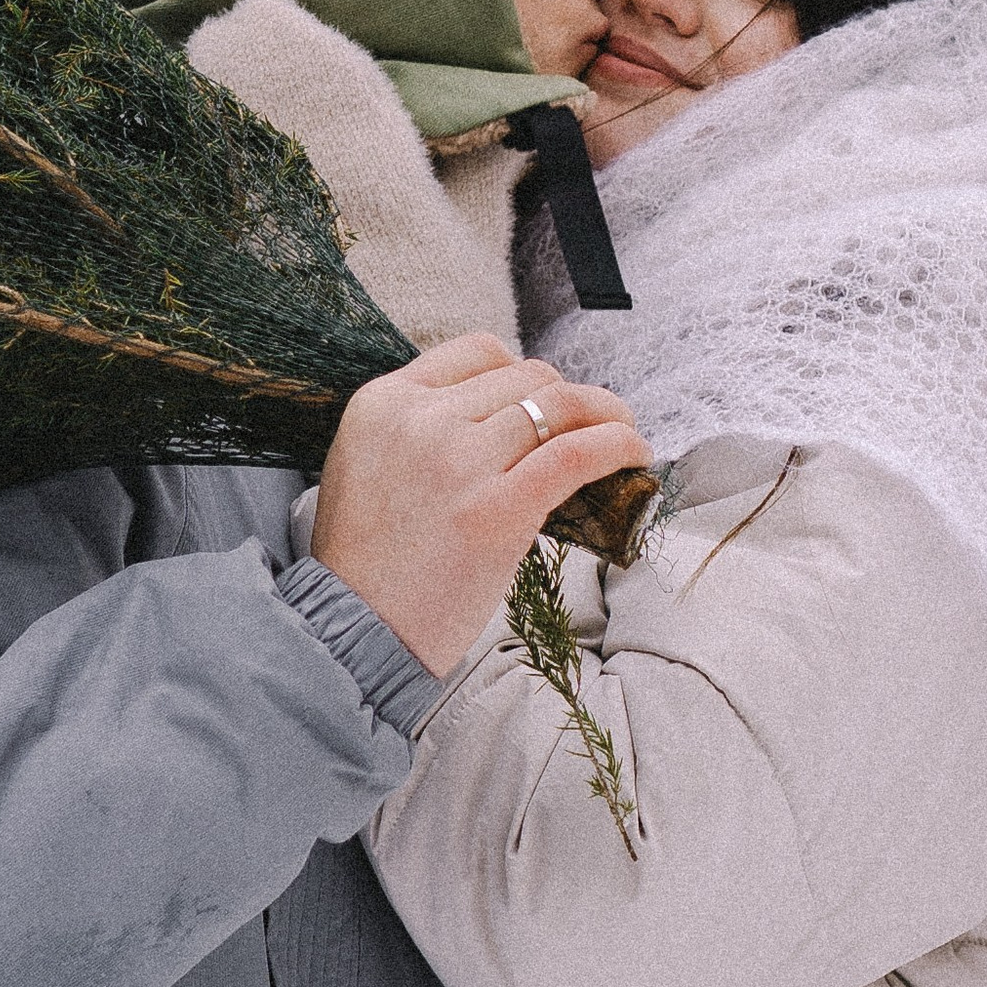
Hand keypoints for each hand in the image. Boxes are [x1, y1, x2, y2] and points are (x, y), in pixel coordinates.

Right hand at [312, 336, 649, 675]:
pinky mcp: (497, 510)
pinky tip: (634, 453)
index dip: (523, 373)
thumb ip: (419, 428)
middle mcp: (420, 420)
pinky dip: (617, 445)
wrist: (352, 634)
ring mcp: (459, 461)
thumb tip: (504, 416)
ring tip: (623, 433)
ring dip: (605, 414)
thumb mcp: (366, 464)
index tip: (543, 402)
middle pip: (527, 376)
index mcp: (384, 402)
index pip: (478, 352)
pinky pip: (577, 453)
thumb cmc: (366, 565)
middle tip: (590, 426)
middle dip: (566, 398)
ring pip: (559, 405)